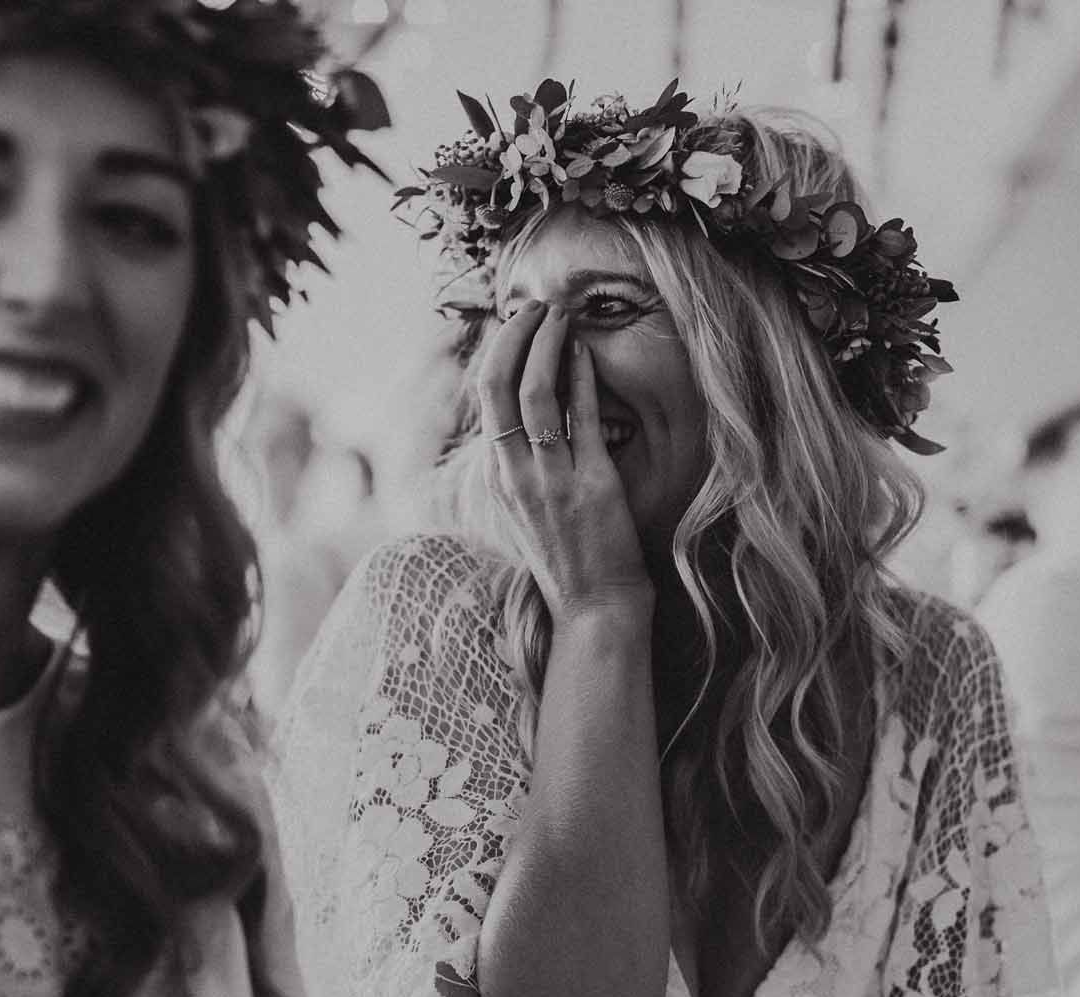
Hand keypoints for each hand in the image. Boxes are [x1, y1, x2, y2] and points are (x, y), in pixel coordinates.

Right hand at [479, 301, 650, 625]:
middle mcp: (516, 475)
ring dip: (547, 345)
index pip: (485, 399)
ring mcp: (551, 479)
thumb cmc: (571, 558)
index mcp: (500, 477)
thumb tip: (529, 418)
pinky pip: (581, 417)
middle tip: (536, 307)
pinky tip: (586, 352)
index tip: (516, 324)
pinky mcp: (591, 484)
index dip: (497, 352)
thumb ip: (525, 465)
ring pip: (534, 394)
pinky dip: (581, 376)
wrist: (594, 607)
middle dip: (514, 336)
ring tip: (561, 316)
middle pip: (496, 387)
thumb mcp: (531, 508)